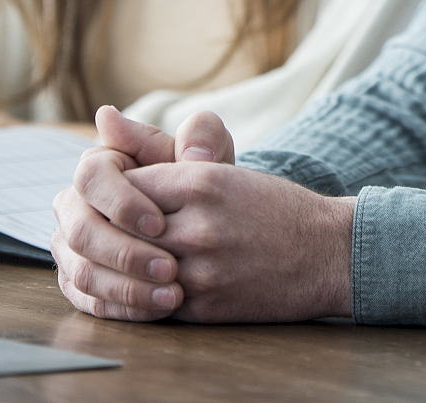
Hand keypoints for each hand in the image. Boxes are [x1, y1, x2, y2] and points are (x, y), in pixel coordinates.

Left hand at [51, 106, 352, 322]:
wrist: (327, 252)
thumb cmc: (273, 207)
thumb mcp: (222, 169)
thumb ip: (161, 151)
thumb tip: (104, 121)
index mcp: (201, 180)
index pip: (122, 183)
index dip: (110, 193)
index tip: (111, 199)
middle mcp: (197, 223)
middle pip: (117, 228)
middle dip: (103, 230)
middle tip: (98, 231)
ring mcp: (200, 268)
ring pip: (128, 268)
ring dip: (116, 266)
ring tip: (114, 259)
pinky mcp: (204, 305)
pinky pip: (148, 302)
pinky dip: (137, 295)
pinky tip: (140, 285)